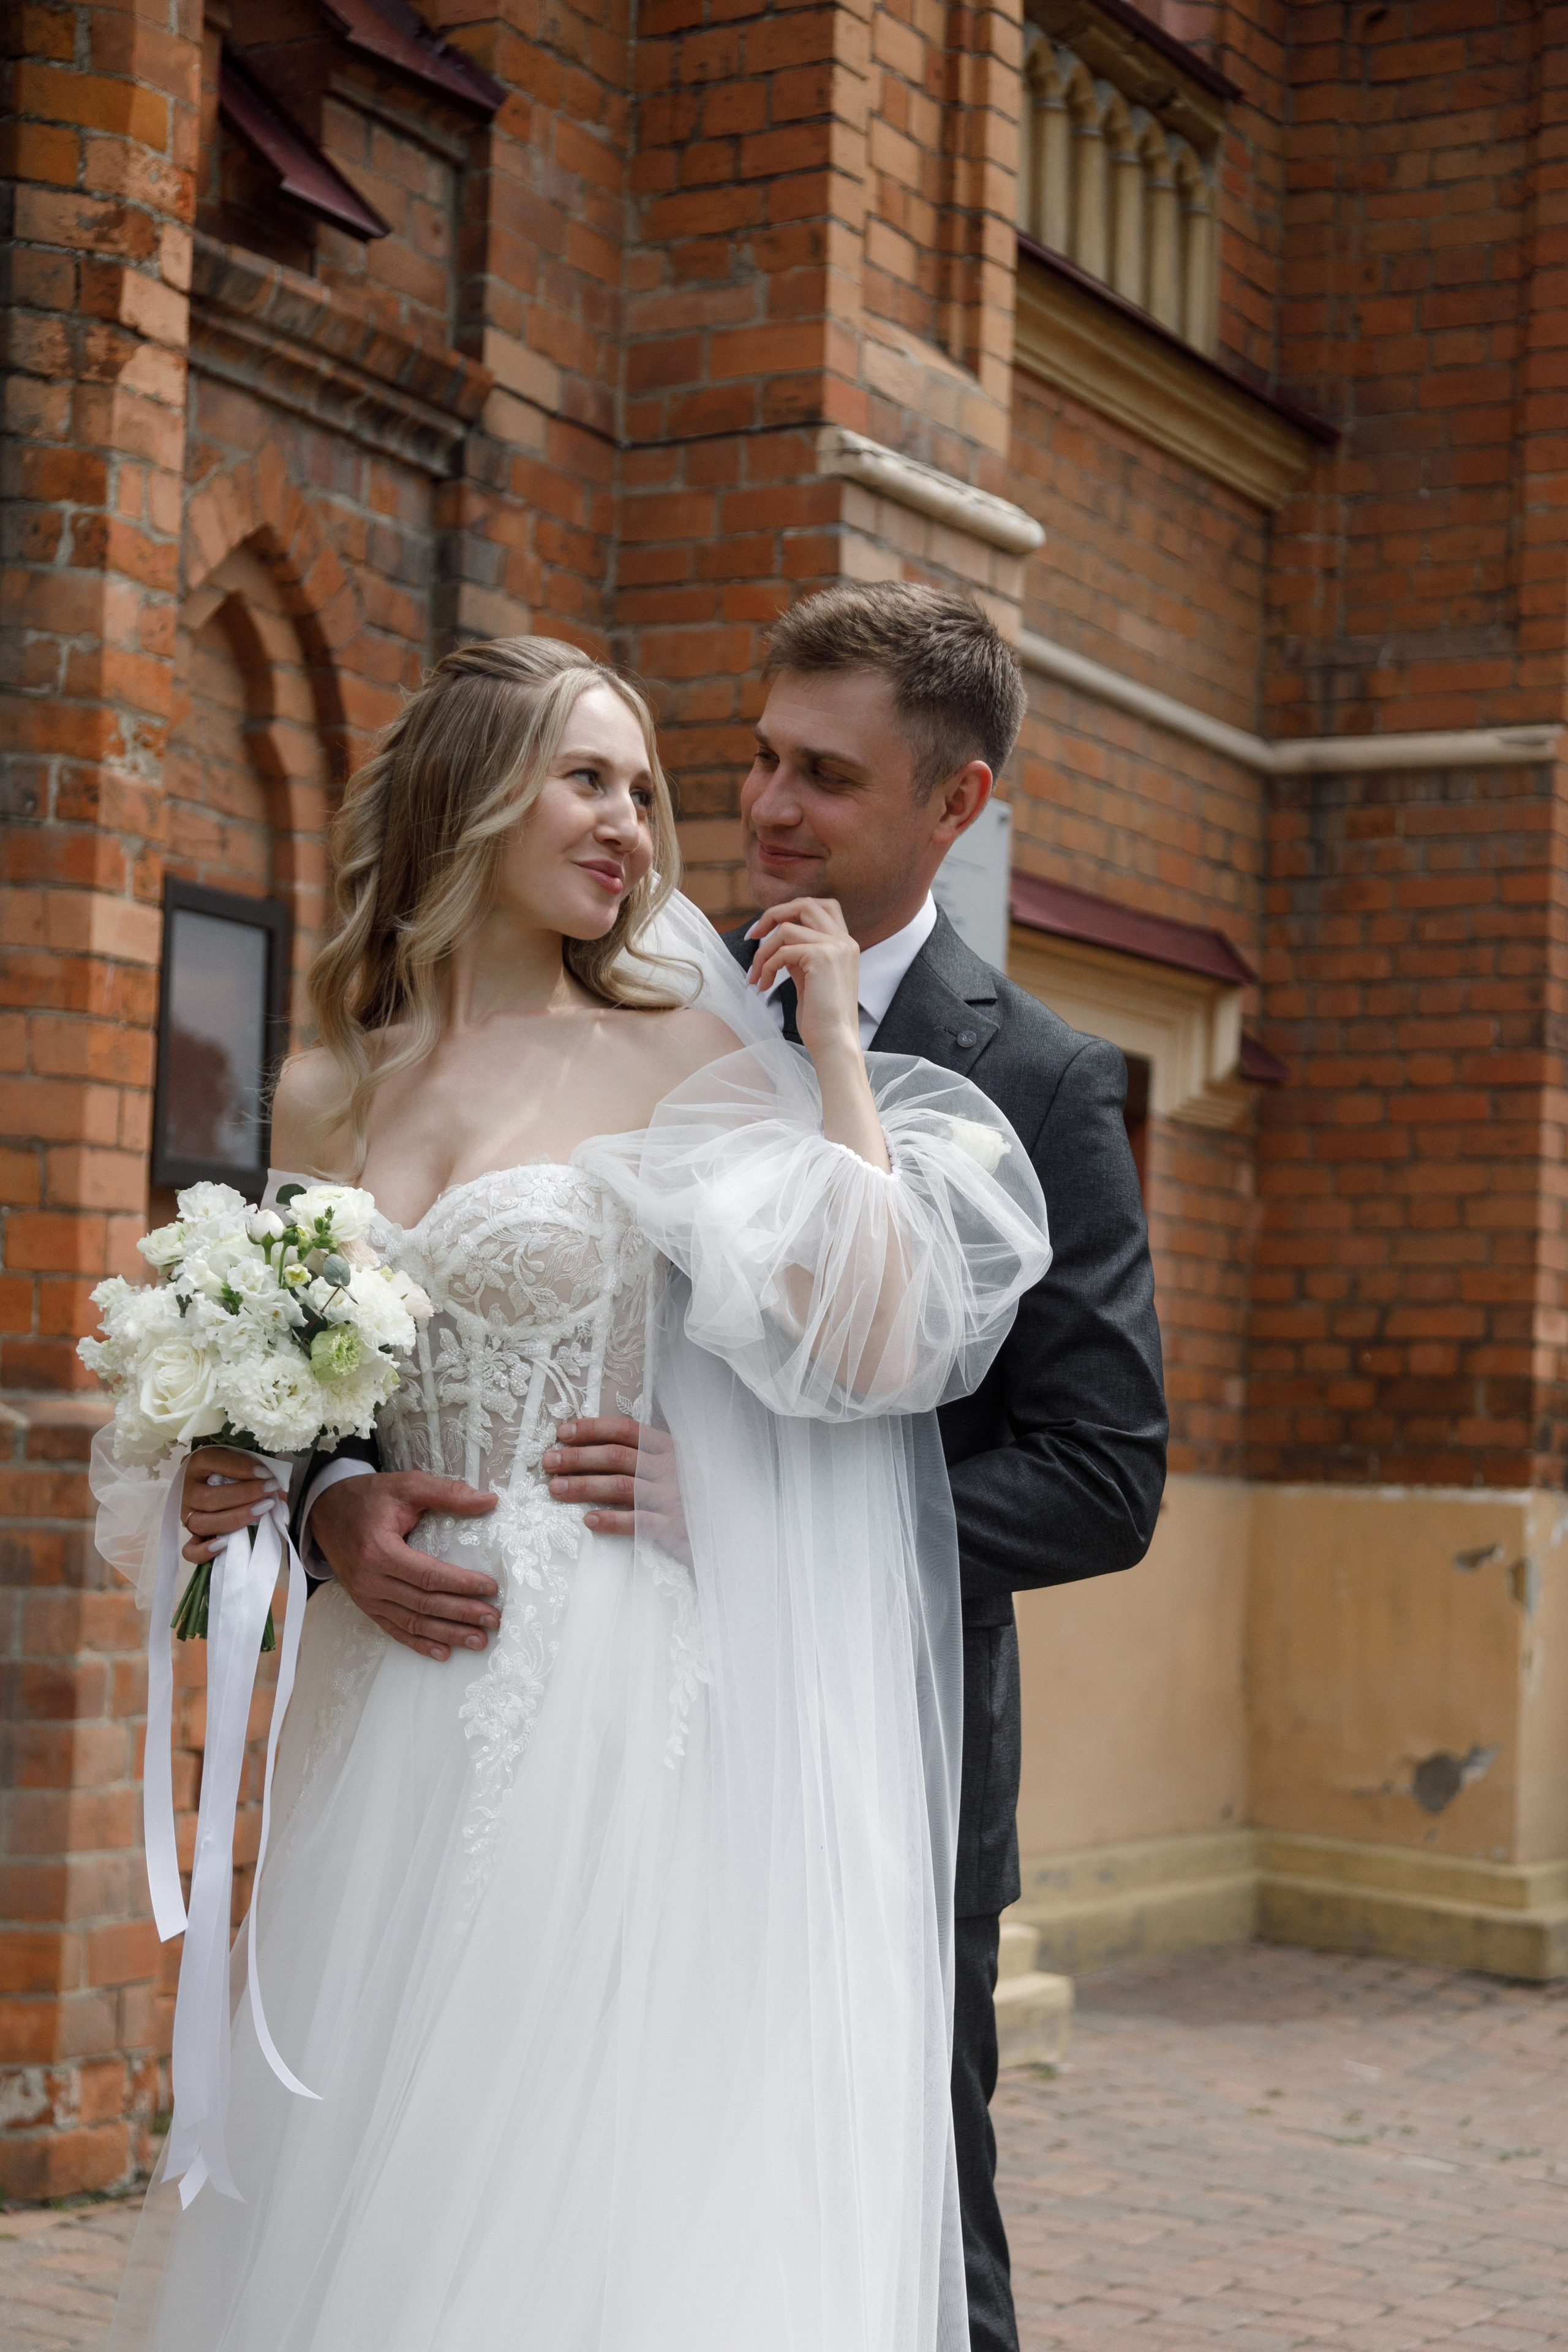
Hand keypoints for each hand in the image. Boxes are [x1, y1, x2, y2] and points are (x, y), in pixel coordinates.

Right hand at [180, 1446, 284, 1564]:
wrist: (216, 1483)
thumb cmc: (235, 1470)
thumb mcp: (244, 1464)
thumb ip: (259, 1473)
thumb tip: (280, 1493)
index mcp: (196, 1464)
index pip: (211, 1460)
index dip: (240, 1467)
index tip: (266, 1473)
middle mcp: (186, 1489)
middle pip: (208, 1497)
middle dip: (244, 1494)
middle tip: (270, 1489)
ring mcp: (186, 1514)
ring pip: (201, 1523)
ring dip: (235, 1518)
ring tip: (262, 1510)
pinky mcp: (191, 1534)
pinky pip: (190, 1550)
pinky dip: (203, 1551)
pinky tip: (223, 1544)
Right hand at [313, 1472, 499, 1661]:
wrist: (326, 1511)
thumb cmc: (370, 1497)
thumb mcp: (407, 1485)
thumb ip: (448, 1493)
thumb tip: (489, 1501)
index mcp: (379, 1550)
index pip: (428, 1575)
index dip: (461, 1584)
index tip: (491, 1588)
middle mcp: (370, 1579)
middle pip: (423, 1603)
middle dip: (462, 1614)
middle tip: (493, 1620)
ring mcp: (366, 1597)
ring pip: (412, 1622)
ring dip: (447, 1634)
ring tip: (478, 1640)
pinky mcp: (365, 1605)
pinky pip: (394, 1629)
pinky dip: (419, 1643)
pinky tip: (443, 1652)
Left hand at [543, 1416, 690, 1565]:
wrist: (734, 1530)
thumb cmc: (697, 1496)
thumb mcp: (680, 1466)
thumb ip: (649, 1456)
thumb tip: (600, 1449)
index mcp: (670, 1448)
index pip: (626, 1431)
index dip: (592, 1429)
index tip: (562, 1433)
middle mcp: (671, 1468)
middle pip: (616, 1456)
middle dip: (578, 1457)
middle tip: (549, 1461)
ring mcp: (673, 1498)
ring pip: (621, 1486)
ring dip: (584, 1486)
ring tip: (555, 1489)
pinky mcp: (675, 1529)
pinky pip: (639, 1523)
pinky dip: (612, 1521)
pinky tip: (588, 1521)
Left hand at [747, 896, 888, 1169]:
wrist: (835, 1045)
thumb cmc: (821, 1021)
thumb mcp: (810, 980)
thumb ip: (800, 956)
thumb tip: (776, 943)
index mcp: (845, 945)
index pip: (821, 907)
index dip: (790, 911)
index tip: (765, 932)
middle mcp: (844, 941)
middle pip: (806, 903)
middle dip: (773, 915)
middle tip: (751, 938)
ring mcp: (835, 947)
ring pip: (787, 928)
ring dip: (763, 952)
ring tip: (756, 977)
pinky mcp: (822, 958)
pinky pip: (782, 949)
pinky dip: (766, 966)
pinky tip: (763, 987)